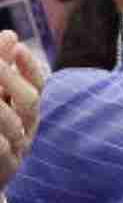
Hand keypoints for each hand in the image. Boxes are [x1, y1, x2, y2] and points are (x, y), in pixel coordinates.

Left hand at [0, 30, 46, 190]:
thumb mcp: (1, 98)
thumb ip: (5, 70)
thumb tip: (10, 35)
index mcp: (27, 112)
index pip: (37, 85)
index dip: (29, 67)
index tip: (18, 47)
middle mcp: (27, 129)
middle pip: (29, 101)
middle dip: (10, 79)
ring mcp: (16, 149)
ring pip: (13, 125)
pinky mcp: (5, 167)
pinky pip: (2, 151)